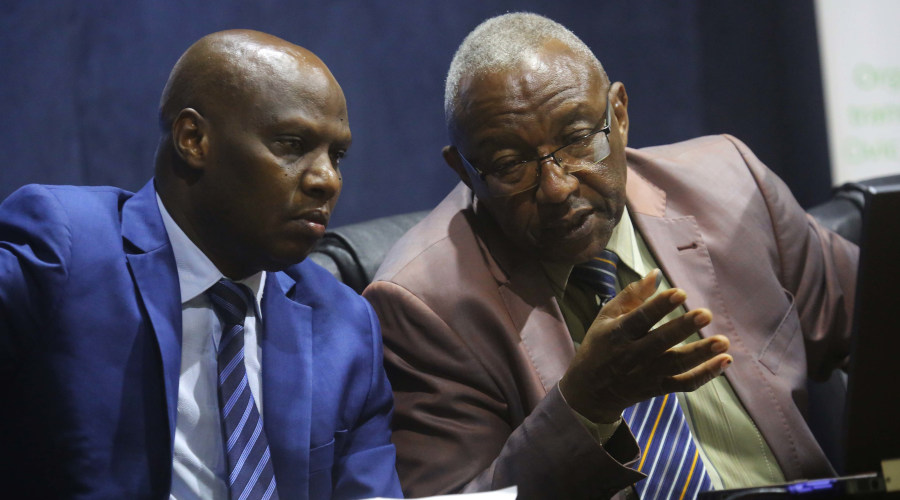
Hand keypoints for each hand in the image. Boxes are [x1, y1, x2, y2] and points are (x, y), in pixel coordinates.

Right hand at [559, 269, 731, 422]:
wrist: (589, 391)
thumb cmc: (600, 344)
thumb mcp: (606, 317)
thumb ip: (632, 295)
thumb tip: (657, 273)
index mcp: (617, 333)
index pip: (639, 319)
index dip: (659, 306)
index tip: (680, 292)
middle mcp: (631, 355)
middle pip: (660, 342)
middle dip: (683, 328)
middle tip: (706, 314)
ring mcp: (646, 374)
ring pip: (676, 365)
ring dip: (701, 353)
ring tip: (723, 341)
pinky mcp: (658, 388)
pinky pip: (684, 384)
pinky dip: (705, 375)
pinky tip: (724, 361)